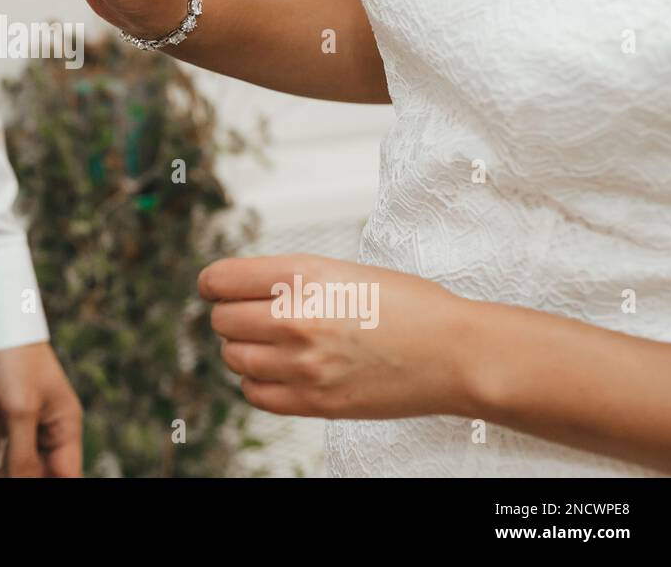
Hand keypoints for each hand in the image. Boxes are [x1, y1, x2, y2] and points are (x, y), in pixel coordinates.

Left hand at [0, 342, 82, 476]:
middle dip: (16, 481)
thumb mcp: (19, 412)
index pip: (65, 474)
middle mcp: (47, 427)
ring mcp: (21, 421)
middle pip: (36, 472)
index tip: (22, 486)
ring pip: (11, 465)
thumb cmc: (13, 358)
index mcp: (64, 426)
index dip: (48, 485)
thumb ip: (22, 456)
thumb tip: (23, 484)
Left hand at [199, 254, 479, 419]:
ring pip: (234, 357)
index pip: (221, 279)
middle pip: (222, 320)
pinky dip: (256, 382)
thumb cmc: (408, 305)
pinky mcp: (315, 402)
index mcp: (304, 275)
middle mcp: (297, 318)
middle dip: (231, 315)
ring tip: (268, 342)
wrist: (456, 354)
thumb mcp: (342, 269)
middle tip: (251, 315)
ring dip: (243, 348)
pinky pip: (255, 394)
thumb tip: (236, 288)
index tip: (217, 288)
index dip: (214, 283)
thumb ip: (288, 279)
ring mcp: (304, 365)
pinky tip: (277, 370)